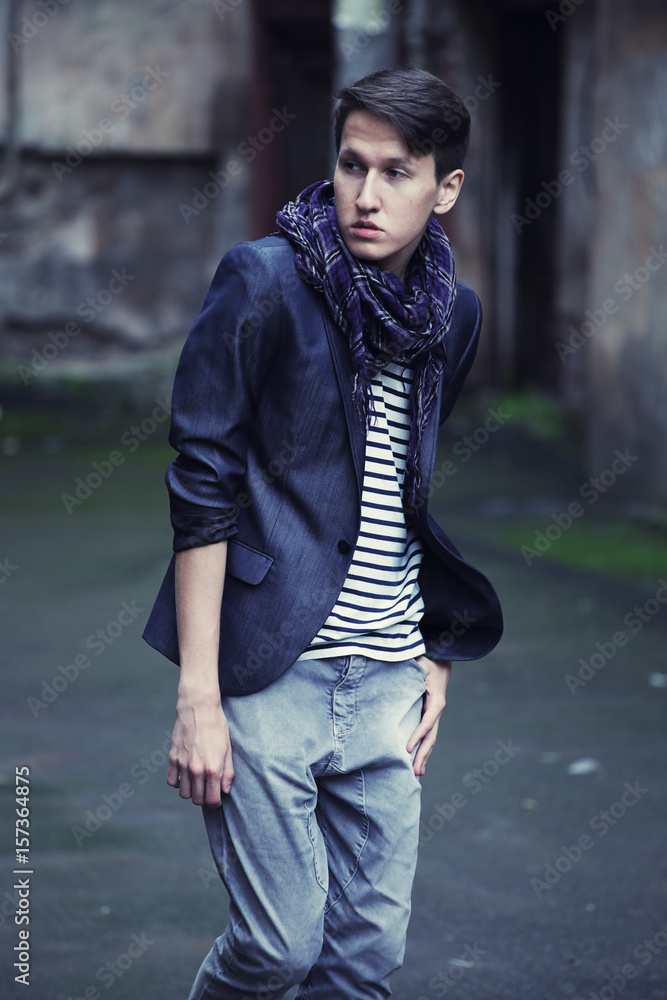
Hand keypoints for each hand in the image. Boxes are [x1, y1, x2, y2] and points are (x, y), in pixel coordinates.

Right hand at [167, 690, 233, 805]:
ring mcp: (183, 765)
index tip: (217, 798)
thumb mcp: (228, 749)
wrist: (199, 709)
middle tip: (208, 789)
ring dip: (191, 792)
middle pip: (197, 799)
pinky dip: (178, 782)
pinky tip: (185, 775)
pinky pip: (172, 781)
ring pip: (184, 793)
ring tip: (197, 783)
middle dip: (204, 798)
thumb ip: (228, 772)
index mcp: (213, 768)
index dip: (215, 802)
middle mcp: (196, 770)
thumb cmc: (217, 727)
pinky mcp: (173, 758)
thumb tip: (225, 791)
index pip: (212, 800)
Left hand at [406, 656, 451, 775]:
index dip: (418, 735)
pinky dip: (423, 749)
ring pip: (431, 739)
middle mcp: (437, 709)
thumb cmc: (428, 661)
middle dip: (423, 754)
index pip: (427, 721)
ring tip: (417, 773)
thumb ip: (414, 669)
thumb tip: (399, 670)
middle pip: (431, 736)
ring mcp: (435, 714)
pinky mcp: (430, 715)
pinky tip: (418, 761)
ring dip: (424, 756)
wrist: (440, 660)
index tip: (407, 748)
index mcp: (436, 699)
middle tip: (414, 771)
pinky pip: (428, 735)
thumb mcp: (421, 663)